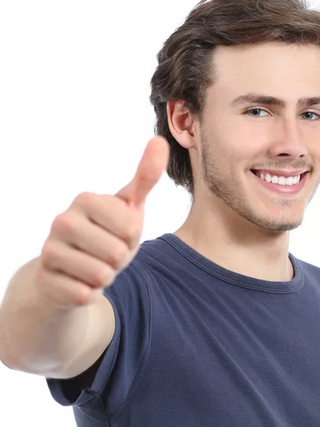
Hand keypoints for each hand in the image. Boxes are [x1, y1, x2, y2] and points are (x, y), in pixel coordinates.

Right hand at [35, 136, 169, 308]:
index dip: (132, 237)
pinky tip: (80, 282)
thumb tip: (160, 140)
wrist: (74, 268)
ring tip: (95, 266)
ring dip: (106, 276)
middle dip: (119, 259)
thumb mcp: (129, 206)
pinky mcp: (44, 280)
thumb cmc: (107, 233)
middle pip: (116, 253)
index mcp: (86, 200)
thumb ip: (146, 176)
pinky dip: (90, 292)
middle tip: (107, 253)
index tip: (119, 233)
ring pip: (101, 275)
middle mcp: (62, 221)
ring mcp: (49, 250)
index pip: (131, 227)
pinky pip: (84, 294)